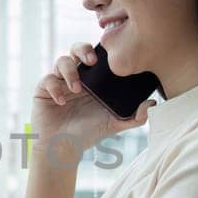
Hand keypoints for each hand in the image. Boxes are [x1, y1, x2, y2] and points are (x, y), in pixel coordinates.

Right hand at [31, 41, 153, 159]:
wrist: (63, 148)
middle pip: (76, 49)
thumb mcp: (114, 124)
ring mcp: (59, 82)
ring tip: (77, 89)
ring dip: (70, 71)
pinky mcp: (43, 90)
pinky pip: (47, 79)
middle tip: (92, 61)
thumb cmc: (89, 133)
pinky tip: (62, 101)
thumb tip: (154, 103)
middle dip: (83, 50)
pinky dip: (55, 88)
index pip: (96, 55)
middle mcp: (76, 76)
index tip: (108, 56)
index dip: (100, 50)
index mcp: (93, 79)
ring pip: (61, 61)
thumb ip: (135, 117)